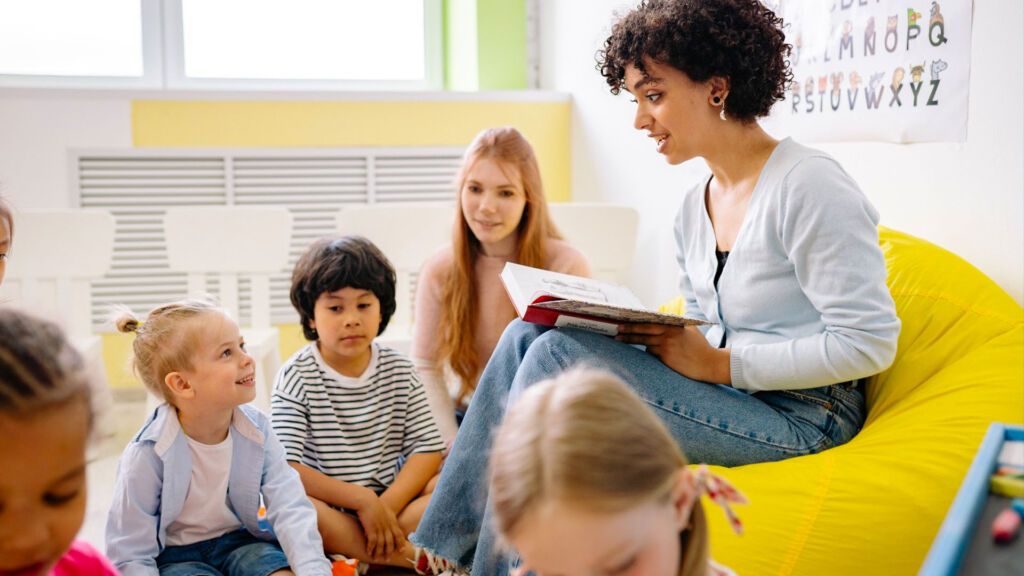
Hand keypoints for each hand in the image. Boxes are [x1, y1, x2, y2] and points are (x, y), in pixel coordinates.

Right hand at [355, 491, 406, 560]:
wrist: (367, 500)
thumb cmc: (374, 504)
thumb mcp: (384, 510)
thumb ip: (386, 518)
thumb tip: (385, 523)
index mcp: (391, 521)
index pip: (399, 534)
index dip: (400, 543)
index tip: (401, 550)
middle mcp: (387, 525)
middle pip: (391, 542)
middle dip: (389, 552)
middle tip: (388, 559)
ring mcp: (380, 527)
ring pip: (382, 544)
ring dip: (379, 552)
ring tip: (376, 559)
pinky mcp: (371, 528)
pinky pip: (373, 542)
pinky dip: (371, 548)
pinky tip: (368, 552)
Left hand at [615, 324, 730, 383]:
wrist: (709, 364)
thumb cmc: (700, 347)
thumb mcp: (690, 330)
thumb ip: (676, 325)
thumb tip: (661, 319)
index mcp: (674, 326)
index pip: (651, 321)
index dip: (637, 321)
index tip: (625, 319)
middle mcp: (669, 334)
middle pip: (643, 331)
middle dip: (628, 330)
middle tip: (617, 330)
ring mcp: (667, 346)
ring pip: (645, 342)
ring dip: (633, 341)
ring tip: (620, 339)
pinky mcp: (666, 358)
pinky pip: (652, 353)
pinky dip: (649, 351)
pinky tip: (649, 351)